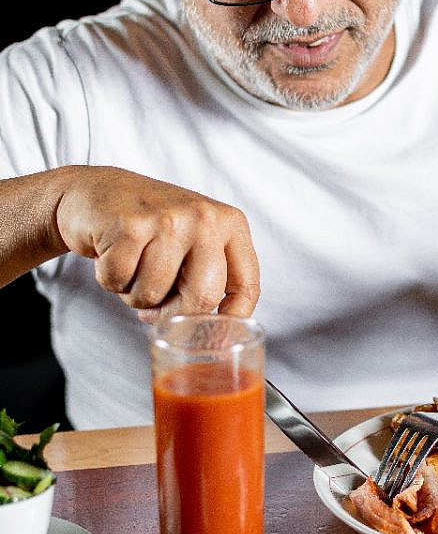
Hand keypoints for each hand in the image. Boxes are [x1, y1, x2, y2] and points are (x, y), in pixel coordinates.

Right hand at [54, 166, 259, 319]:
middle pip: (202, 298)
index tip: (212, 342)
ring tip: (131, 267)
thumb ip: (212, 279)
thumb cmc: (149, 229)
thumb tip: (218, 338)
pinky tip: (111, 254)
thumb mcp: (194, 243)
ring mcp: (169, 218)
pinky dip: (109, 279)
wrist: (96, 191)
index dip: (230, 323)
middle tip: (154, 307)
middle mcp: (206, 218)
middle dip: (173, 315)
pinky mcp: (130, 224)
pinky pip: (120, 280)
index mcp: (230, 224)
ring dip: (135, 295)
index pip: (245, 287)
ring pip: (155, 294)